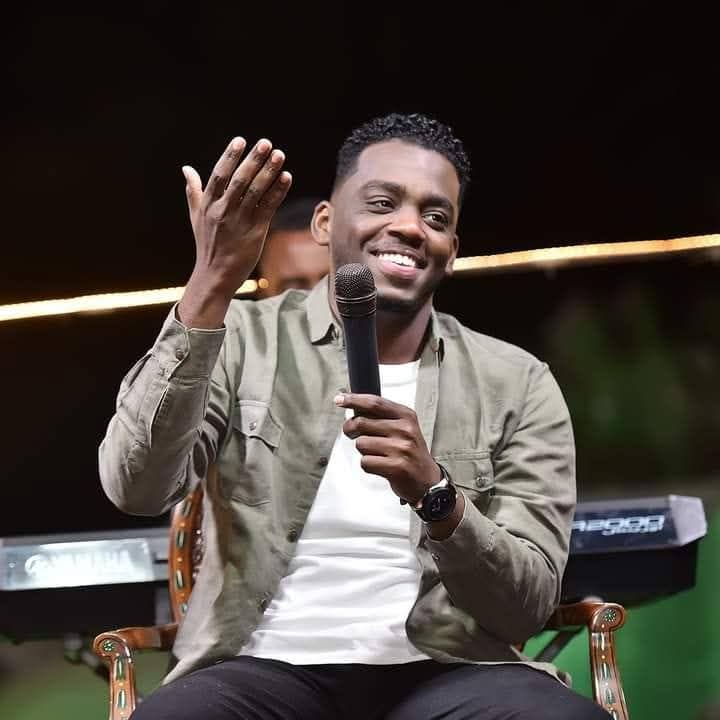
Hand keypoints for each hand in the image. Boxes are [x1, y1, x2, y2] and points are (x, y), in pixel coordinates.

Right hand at [178, 137, 291, 326]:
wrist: (215, 275)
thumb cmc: (207, 244)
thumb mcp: (196, 217)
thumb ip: (194, 191)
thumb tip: (186, 168)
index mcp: (208, 204)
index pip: (219, 175)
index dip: (230, 156)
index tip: (240, 140)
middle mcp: (223, 211)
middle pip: (240, 180)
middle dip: (253, 160)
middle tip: (266, 143)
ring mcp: (240, 221)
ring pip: (256, 192)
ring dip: (269, 172)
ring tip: (280, 155)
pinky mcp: (256, 232)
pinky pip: (269, 208)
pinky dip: (278, 192)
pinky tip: (286, 177)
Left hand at [335, 393, 440, 502]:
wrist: (427, 480)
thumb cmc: (410, 453)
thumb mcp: (404, 427)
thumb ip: (382, 417)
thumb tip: (353, 407)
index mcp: (406, 416)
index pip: (374, 403)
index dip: (353, 400)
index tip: (340, 399)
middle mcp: (405, 430)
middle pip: (362, 422)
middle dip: (350, 428)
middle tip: (351, 432)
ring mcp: (401, 449)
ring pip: (361, 444)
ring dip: (364, 451)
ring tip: (378, 454)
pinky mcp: (396, 467)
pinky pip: (365, 462)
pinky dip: (368, 465)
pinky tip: (380, 466)